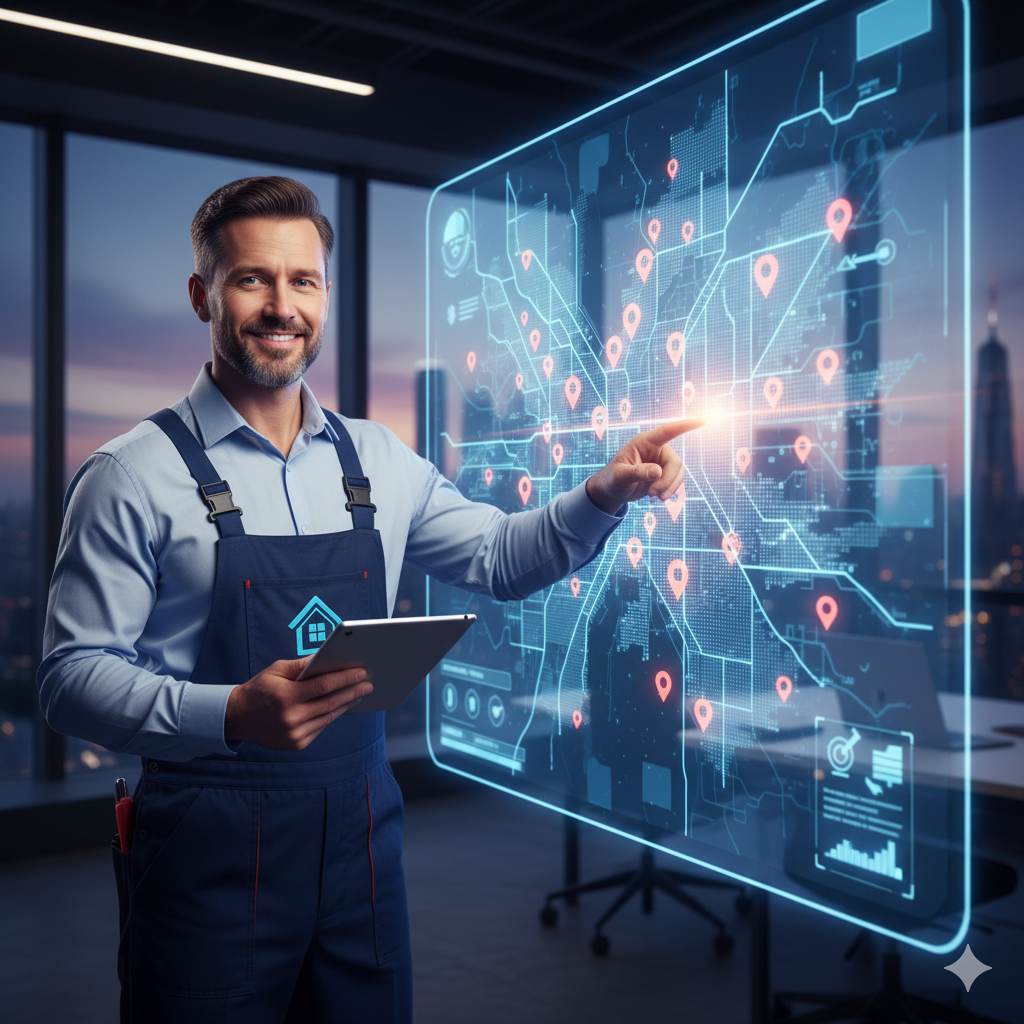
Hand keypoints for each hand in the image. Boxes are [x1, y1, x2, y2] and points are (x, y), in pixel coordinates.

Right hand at [224, 658, 371, 749]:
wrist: (238, 718)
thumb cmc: (260, 689)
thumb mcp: (277, 670)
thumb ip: (303, 665)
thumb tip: (328, 658)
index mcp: (285, 697)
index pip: (324, 686)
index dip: (345, 679)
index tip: (361, 672)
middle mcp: (291, 718)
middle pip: (331, 703)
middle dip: (353, 691)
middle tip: (368, 683)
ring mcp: (294, 734)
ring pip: (329, 717)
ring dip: (347, 704)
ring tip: (360, 692)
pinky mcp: (297, 744)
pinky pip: (321, 726)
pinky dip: (333, 715)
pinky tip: (343, 705)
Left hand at [586, 417, 705, 515]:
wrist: (612, 490)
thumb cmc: (612, 479)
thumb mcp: (620, 476)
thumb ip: (637, 473)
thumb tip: (658, 471)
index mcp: (645, 442)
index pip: (668, 431)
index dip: (686, 425)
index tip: (705, 419)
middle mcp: (656, 449)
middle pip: (675, 462)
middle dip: (668, 481)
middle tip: (653, 495)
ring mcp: (662, 461)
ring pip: (679, 473)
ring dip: (669, 488)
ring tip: (654, 497)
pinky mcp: (665, 473)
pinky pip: (676, 481)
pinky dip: (669, 491)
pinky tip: (657, 497)